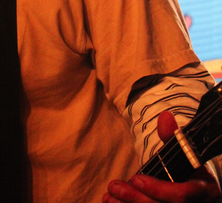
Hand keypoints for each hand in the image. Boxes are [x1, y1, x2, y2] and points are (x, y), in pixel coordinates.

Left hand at [103, 112, 220, 202]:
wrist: (201, 186)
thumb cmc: (191, 167)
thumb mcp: (186, 152)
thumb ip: (174, 136)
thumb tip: (165, 116)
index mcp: (201, 189)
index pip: (180, 195)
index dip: (158, 189)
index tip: (136, 178)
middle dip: (136, 198)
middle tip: (113, 187)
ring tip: (108, 197)